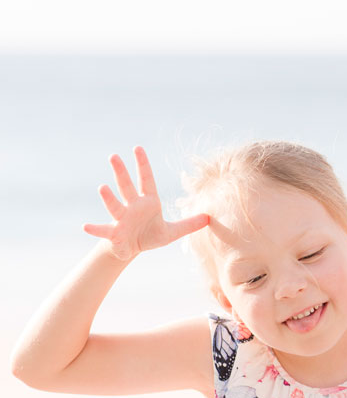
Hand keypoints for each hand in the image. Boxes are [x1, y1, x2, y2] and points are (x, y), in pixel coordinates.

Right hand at [83, 147, 208, 260]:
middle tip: (114, 156)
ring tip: (102, 187)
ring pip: (115, 206)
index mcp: (148, 202)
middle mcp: (132, 206)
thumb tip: (210, 218)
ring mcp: (121, 219)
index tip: (137, 148)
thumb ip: (189, 224)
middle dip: (121, 172)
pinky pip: (103, 230)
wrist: (133, 249)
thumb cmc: (151, 235)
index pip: (146, 180)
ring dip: (109, 198)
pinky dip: (94, 228)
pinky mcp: (114, 234)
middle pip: (127, 187)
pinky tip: (85, 226)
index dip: (143, 165)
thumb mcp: (173, 232)